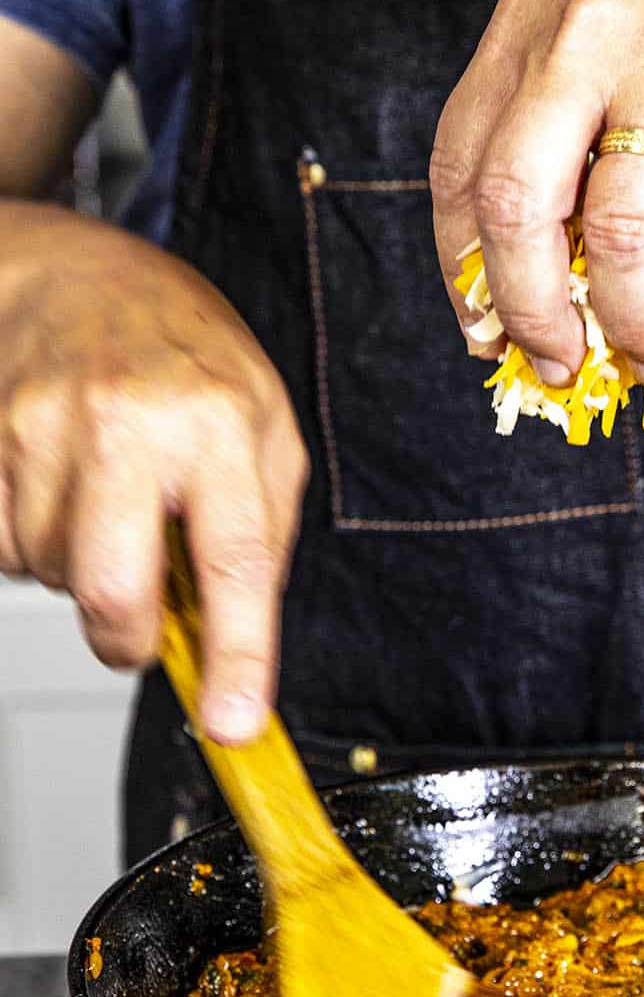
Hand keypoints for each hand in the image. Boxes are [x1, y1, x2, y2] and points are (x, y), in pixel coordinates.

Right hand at [0, 205, 307, 741]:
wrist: (78, 275)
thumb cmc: (184, 355)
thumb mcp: (265, 426)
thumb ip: (259, 532)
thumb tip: (235, 641)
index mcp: (220, 421)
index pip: (235, 559)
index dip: (237, 654)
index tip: (234, 722)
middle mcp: (128, 422)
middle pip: (113, 592)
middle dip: (129, 637)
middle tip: (144, 622)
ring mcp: (42, 427)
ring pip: (52, 576)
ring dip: (81, 570)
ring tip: (107, 502)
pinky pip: (2, 548)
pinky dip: (32, 542)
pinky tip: (59, 490)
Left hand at [431, 0, 643, 383]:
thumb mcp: (609, 11)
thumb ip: (565, 115)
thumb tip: (551, 268)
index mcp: (533, 23)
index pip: (461, 167)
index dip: (463, 267)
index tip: (483, 329)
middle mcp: (587, 39)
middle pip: (516, 211)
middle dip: (528, 313)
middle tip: (556, 366)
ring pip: (620, 237)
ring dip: (628, 324)